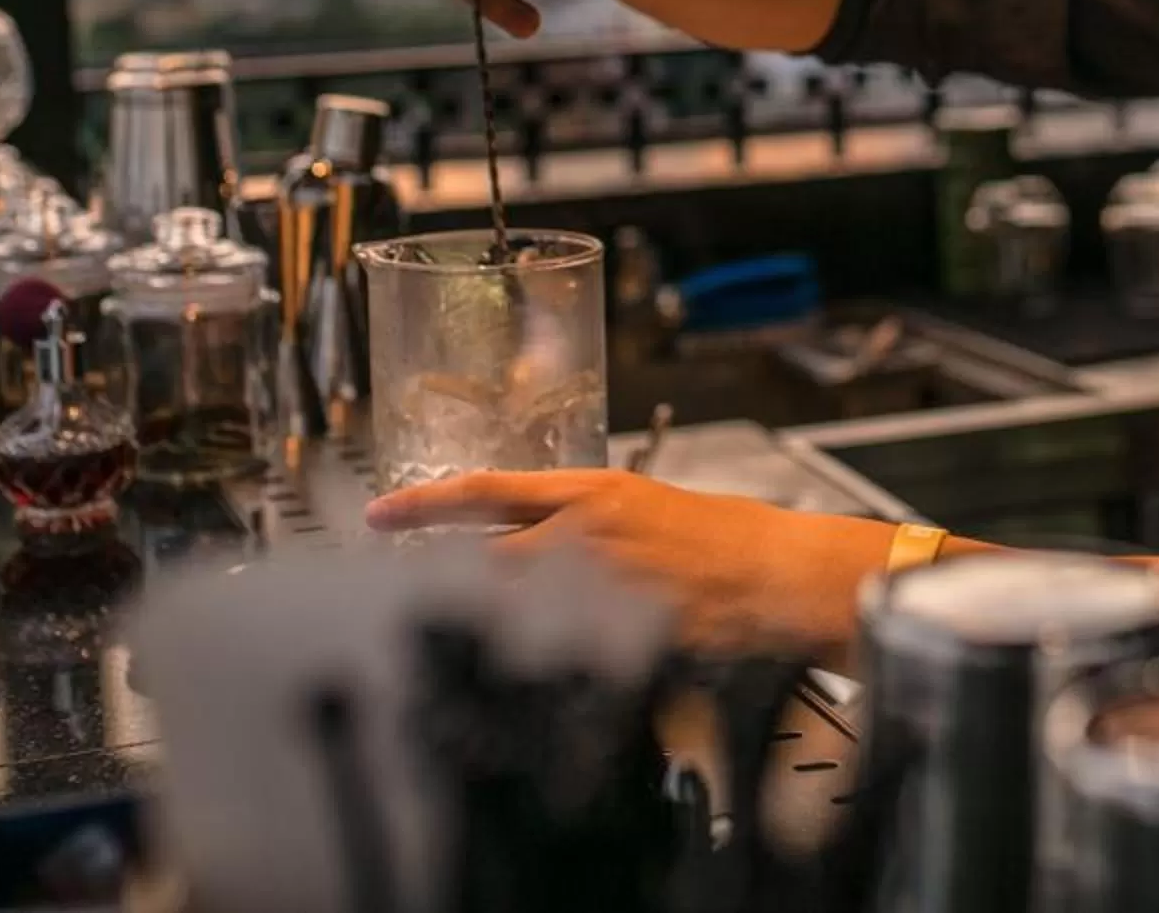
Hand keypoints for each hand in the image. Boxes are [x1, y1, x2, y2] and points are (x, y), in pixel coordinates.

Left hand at [364, 469, 897, 658]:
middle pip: (484, 557)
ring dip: (491, 621)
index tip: (379, 514)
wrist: (779, 573)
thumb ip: (586, 523)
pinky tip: (539, 667)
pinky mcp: (619, 631)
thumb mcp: (647, 508)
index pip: (488, 493)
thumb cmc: (724, 539)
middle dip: (438, 577)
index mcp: (594, 492)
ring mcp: (601, 585)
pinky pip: (559, 648)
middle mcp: (588, 533)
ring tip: (478, 633)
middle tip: (402, 591)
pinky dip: (539, 657)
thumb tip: (537, 541)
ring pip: (515, 605)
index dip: (425, 505)